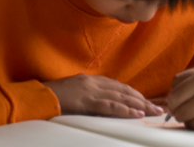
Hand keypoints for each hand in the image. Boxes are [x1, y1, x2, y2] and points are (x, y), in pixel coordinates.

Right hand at [44, 73, 163, 117]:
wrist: (36, 97)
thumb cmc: (52, 98)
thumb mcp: (74, 94)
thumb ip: (90, 96)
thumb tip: (104, 105)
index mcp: (91, 79)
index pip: (119, 86)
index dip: (134, 94)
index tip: (146, 100)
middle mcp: (94, 82)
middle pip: (124, 90)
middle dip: (142, 99)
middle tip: (158, 107)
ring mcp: (90, 90)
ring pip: (121, 97)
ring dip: (140, 104)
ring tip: (154, 111)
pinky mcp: (86, 101)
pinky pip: (110, 106)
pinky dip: (125, 110)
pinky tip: (137, 113)